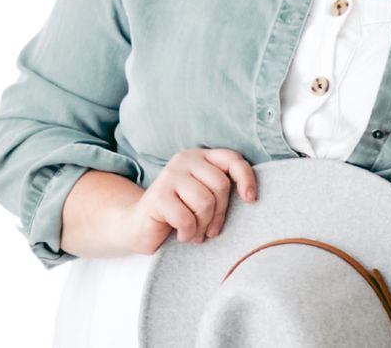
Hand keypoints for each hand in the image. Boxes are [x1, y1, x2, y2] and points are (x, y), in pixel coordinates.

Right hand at [118, 148, 256, 254]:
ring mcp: (170, 175)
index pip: (233, 159)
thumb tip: (250, 196)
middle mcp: (185, 159)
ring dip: (203, 226)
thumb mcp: (205, 196)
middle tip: (210, 229)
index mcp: (201, 156)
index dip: (246, 178)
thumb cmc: (180, 212)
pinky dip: (188, 233)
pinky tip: (181, 234)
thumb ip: (222, 189)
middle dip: (219, 214)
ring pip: (205, 203)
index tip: (250, 200)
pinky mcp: (158, 196)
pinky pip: (186, 219)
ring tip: (195, 232)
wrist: (139, 226)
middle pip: (221, 185)